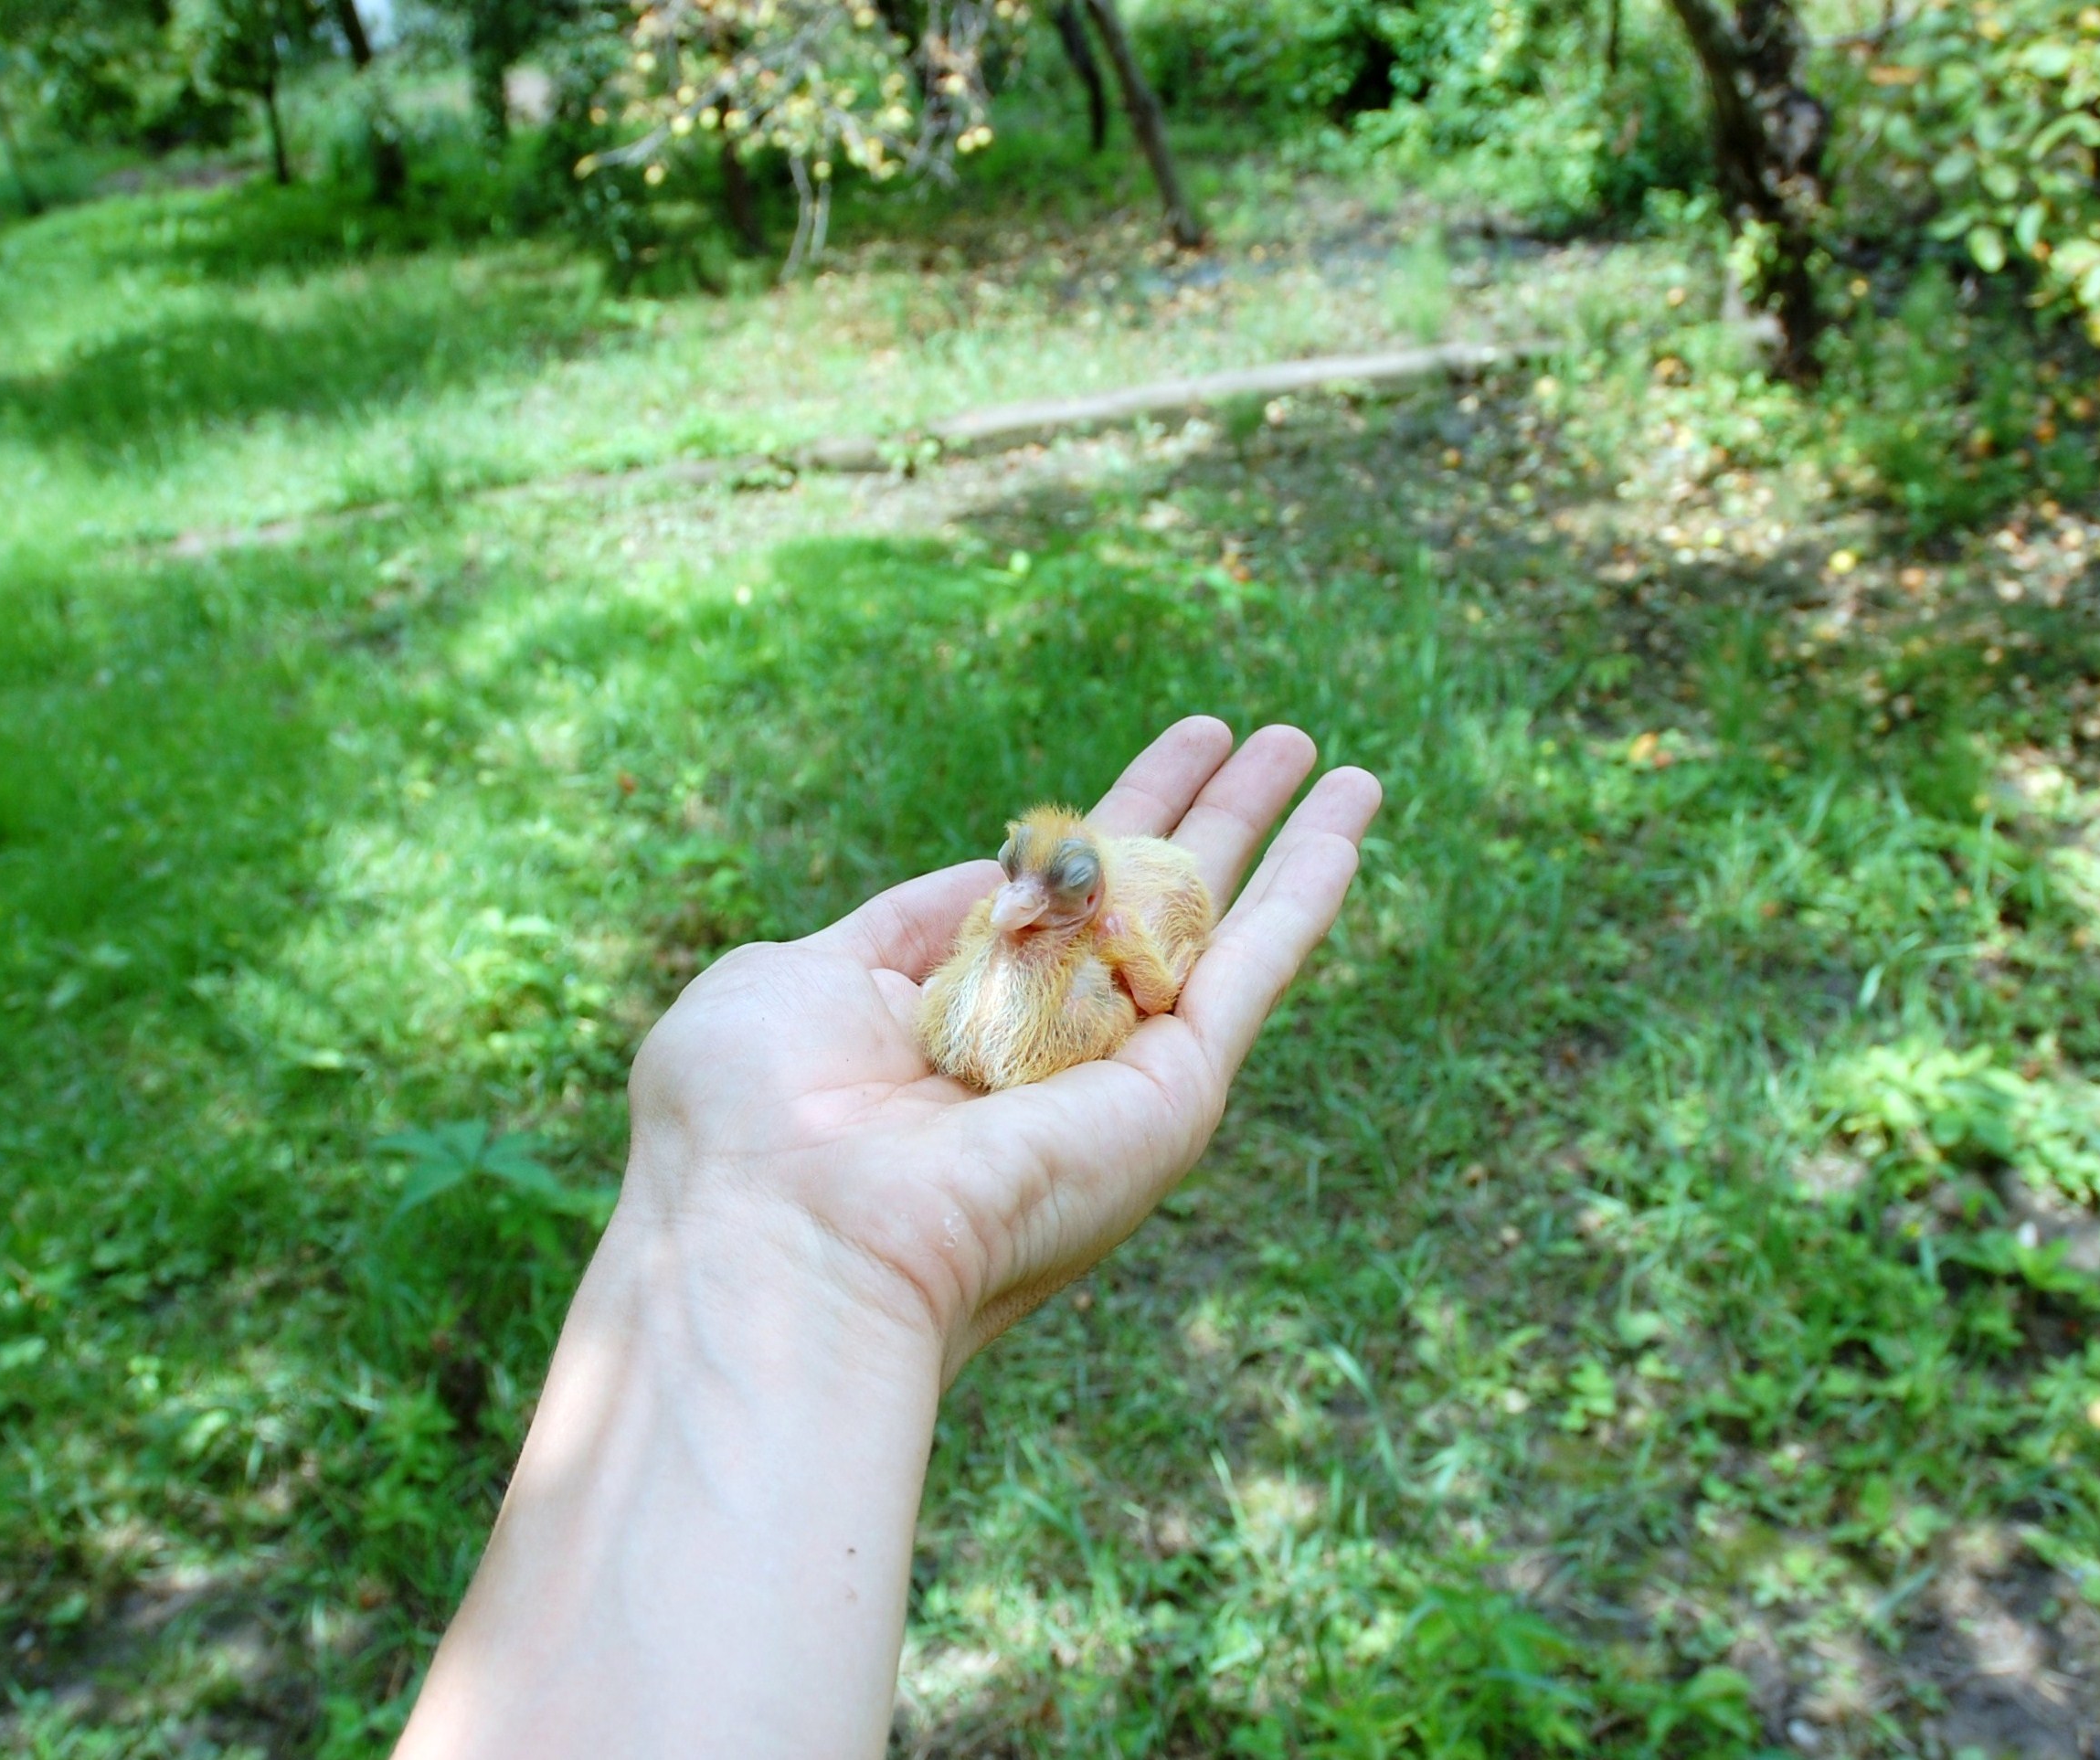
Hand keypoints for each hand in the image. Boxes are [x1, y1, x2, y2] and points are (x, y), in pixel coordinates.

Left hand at [622, 716, 1382, 1379]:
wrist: (787, 1244)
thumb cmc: (749, 1122)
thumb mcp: (796, 982)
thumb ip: (898, 928)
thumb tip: (998, 875)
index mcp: (941, 1030)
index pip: (1033, 912)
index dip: (1080, 837)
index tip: (1121, 781)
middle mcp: (1040, 1056)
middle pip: (1143, 903)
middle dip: (1203, 814)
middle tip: (1272, 739)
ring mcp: (1114, 1075)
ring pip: (1215, 926)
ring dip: (1279, 835)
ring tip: (1336, 757)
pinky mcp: (1173, 1093)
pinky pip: (1252, 969)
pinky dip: (1306, 891)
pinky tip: (1350, 821)